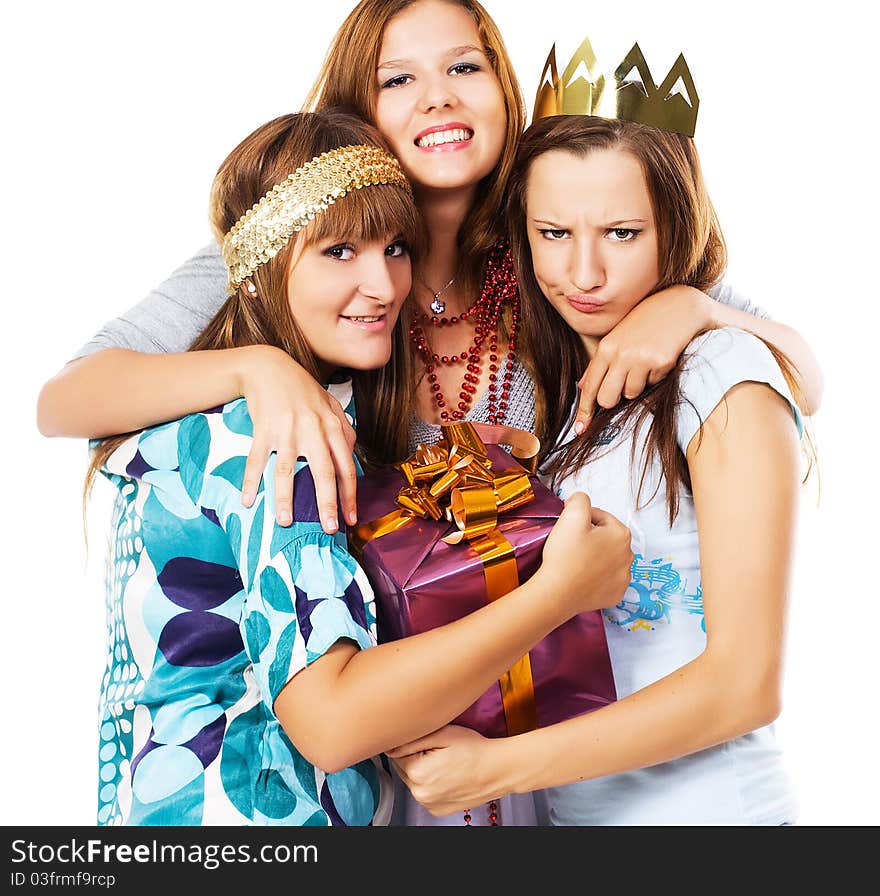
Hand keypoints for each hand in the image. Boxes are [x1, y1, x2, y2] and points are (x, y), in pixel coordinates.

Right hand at [236, 345, 357, 531]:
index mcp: (331, 426)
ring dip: (285, 499)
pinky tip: (247, 500)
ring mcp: (286, 430)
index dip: (349, 494)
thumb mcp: (330, 405)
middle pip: (322, 472)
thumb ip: (344, 429)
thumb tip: (352, 453)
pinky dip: (250, 481)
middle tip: (328, 529)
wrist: (269, 368)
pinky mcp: (262, 429)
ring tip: (286, 522)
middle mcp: (312, 429)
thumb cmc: (302, 389)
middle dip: (327, 503)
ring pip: (286, 470)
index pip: (345, 466)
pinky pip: (255, 460)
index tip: (350, 518)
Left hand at [387, 725, 502, 815]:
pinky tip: (446, 774)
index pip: (397, 754)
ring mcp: (429, 804)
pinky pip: (425, 793)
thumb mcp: (443, 734)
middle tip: (438, 749)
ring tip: (445, 761)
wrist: (497, 770)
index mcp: (418, 772)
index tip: (428, 739)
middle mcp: (421, 793)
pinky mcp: (438, 810)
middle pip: (403, 769)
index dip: (412, 743)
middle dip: (414, 757)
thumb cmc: (474, 749)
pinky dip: (430, 784)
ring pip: (413, 782)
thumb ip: (412, 740)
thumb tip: (390, 746)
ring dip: (421, 771)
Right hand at [540, 491, 632, 613]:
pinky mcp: (616, 594)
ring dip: (594, 556)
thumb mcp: (571, 515)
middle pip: (606, 538)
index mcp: (621, 534)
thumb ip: (580, 499)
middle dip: (590, 538)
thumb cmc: (565, 555)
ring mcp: (624, 578)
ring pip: (607, 558)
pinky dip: (596, 576)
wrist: (557, 593)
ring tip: (575, 561)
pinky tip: (582, 576)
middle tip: (570, 544)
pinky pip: (607, 579)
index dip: (581, 519)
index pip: (600, 517)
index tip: (568, 528)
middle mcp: (629, 556)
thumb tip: (581, 501)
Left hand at [575, 285, 712, 433]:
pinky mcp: (660, 362)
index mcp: (605, 348)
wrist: (677, 306)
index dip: (584, 411)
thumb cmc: (644, 323)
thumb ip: (598, 364)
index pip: (589, 386)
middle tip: (624, 385)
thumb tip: (581, 386)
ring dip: (637, 385)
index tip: (579, 429)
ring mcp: (640, 358)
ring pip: (631, 394)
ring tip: (644, 364)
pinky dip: (655, 377)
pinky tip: (658, 359)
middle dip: (614, 400)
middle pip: (607, 399)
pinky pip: (652, 384)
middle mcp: (619, 354)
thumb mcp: (616, 338)